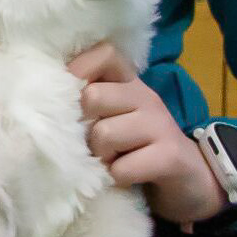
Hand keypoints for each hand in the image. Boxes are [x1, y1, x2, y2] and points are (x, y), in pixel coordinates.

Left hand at [70, 43, 228, 226]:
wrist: (191, 182)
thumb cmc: (140, 150)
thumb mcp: (115, 120)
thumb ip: (90, 105)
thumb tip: (45, 101)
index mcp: (130, 84)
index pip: (103, 54)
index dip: (79, 71)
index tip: (70, 101)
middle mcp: (146, 97)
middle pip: (92, 97)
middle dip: (84, 128)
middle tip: (95, 145)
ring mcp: (160, 125)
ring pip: (104, 134)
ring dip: (101, 157)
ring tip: (114, 162)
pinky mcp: (170, 155)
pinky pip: (123, 167)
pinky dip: (118, 178)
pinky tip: (127, 178)